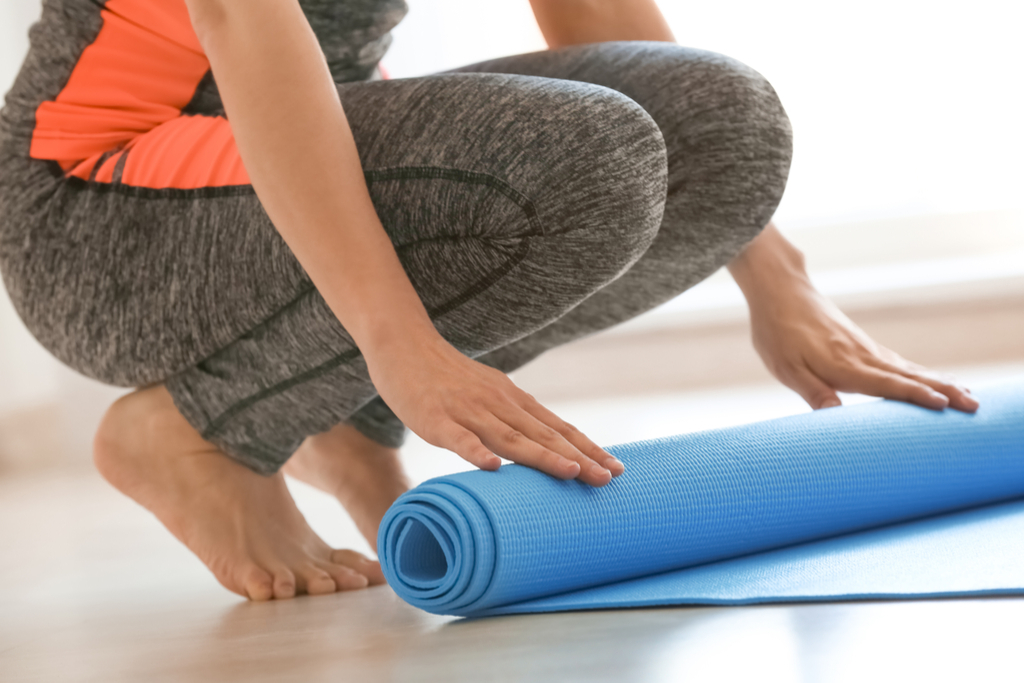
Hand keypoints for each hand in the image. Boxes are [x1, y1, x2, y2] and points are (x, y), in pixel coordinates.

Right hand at [362, 330, 624, 485]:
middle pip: (543, 435)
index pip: (557, 428)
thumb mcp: (488, 396)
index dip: (587, 448)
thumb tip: (542, 448)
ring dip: (542, 456)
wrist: (404, 344)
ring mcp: (467, 411)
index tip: (615, 468)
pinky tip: (491, 468)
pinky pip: (457, 438)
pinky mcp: (435, 418)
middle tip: (608, 478)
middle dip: (579, 457)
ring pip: (510, 437)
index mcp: (513, 401)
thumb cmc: (447, 378)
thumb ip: (512, 420)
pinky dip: (475, 452)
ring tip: (571, 473)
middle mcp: (498, 404)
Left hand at [729, 223, 978, 412]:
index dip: (915, 396)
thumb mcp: (786, 367)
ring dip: (939, 382)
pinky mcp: (862, 345)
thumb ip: (813, 392)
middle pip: (910, 376)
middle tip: (974, 404)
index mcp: (844, 364)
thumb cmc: (778, 331)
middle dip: (944, 390)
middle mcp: (862, 356)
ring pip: (909, 368)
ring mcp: (865, 348)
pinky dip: (920, 373)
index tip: (945, 404)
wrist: (781, 290)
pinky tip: (932, 380)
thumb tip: (836, 416)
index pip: (886, 384)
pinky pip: (898, 362)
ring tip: (967, 394)